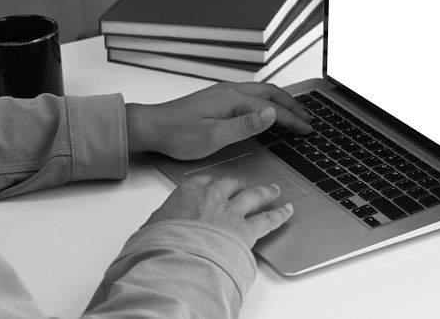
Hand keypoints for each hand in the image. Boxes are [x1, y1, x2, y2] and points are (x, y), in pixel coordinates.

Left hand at [126, 82, 312, 159]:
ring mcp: (223, 92)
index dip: (292, 119)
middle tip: (308, 118)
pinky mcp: (217, 98)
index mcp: (232, 99)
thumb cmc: (178, 135)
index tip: (307, 129)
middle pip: (270, 93)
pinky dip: (267, 100)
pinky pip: (251, 94)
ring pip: (261, 91)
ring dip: (280, 100)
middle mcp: (230, 90)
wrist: (152, 127)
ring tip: (294, 112)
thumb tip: (271, 113)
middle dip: (292, 105)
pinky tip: (268, 108)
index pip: (271, 108)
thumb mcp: (214, 136)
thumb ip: (245, 125)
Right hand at [146, 175, 293, 247]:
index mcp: (188, 193)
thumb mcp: (152, 227)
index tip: (213, 185)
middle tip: (244, 185)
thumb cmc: (159, 244)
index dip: (211, 183)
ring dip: (264, 191)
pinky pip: (267, 219)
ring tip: (272, 190)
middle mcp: (212, 197)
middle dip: (239, 184)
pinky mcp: (246, 231)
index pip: (203, 181)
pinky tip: (287, 210)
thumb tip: (157, 229)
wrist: (175, 258)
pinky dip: (279, 214)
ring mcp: (231, 213)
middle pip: (231, 184)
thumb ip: (161, 222)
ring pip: (253, 195)